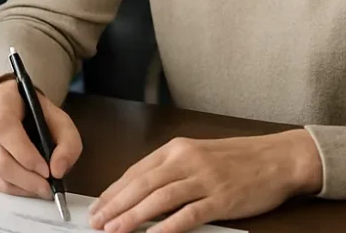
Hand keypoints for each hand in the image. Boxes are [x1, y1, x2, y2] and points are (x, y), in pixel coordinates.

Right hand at [0, 77, 81, 198]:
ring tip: (38, 187)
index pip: (4, 129)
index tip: (46, 170)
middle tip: (47, 188)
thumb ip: (68, 144)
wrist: (8, 105)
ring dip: (19, 188)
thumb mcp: (60, 120)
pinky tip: (23, 184)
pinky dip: (9, 188)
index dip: (24, 154)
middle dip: (26, 180)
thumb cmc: (32, 112)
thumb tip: (57, 170)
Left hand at [89, 131, 323, 232]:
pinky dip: (170, 225)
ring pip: (160, 198)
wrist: (276, 158)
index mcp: (175, 149)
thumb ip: (169, 169)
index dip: (113, 191)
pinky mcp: (222, 199)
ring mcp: (204, 180)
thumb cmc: (235, 159)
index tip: (97, 206)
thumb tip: (138, 190)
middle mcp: (186, 161)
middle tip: (97, 221)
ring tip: (115, 230)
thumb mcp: (196, 154)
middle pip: (142, 185)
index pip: (135, 171)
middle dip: (116, 205)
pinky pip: (191, 213)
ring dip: (134, 216)